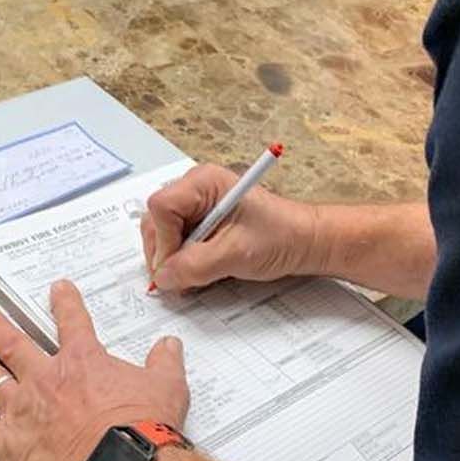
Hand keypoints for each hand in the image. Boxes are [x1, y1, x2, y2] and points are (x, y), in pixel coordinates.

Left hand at [0, 281, 189, 460]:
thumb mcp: (168, 388)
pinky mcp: (7, 445)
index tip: (57, 289)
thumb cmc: (147, 430)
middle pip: (14, 343)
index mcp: (84, 362)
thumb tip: (170, 345)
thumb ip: (164, 364)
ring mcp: (22, 410)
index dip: (64, 302)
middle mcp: (47, 379)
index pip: (73, 321)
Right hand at [142, 163, 320, 293]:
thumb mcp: (236, 254)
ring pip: (162, 233)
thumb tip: (163, 277)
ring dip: (172, 259)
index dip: (164, 240)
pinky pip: (176, 240)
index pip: (162, 206)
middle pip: (156, 220)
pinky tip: (197, 272)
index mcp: (204, 182)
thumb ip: (195, 266)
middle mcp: (196, 188)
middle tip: (179, 279)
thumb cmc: (281, 236)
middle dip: (164, 253)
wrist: (303, 242)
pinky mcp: (200, 221)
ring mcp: (196, 205)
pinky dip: (181, 260)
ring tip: (191, 278)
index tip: (176, 267)